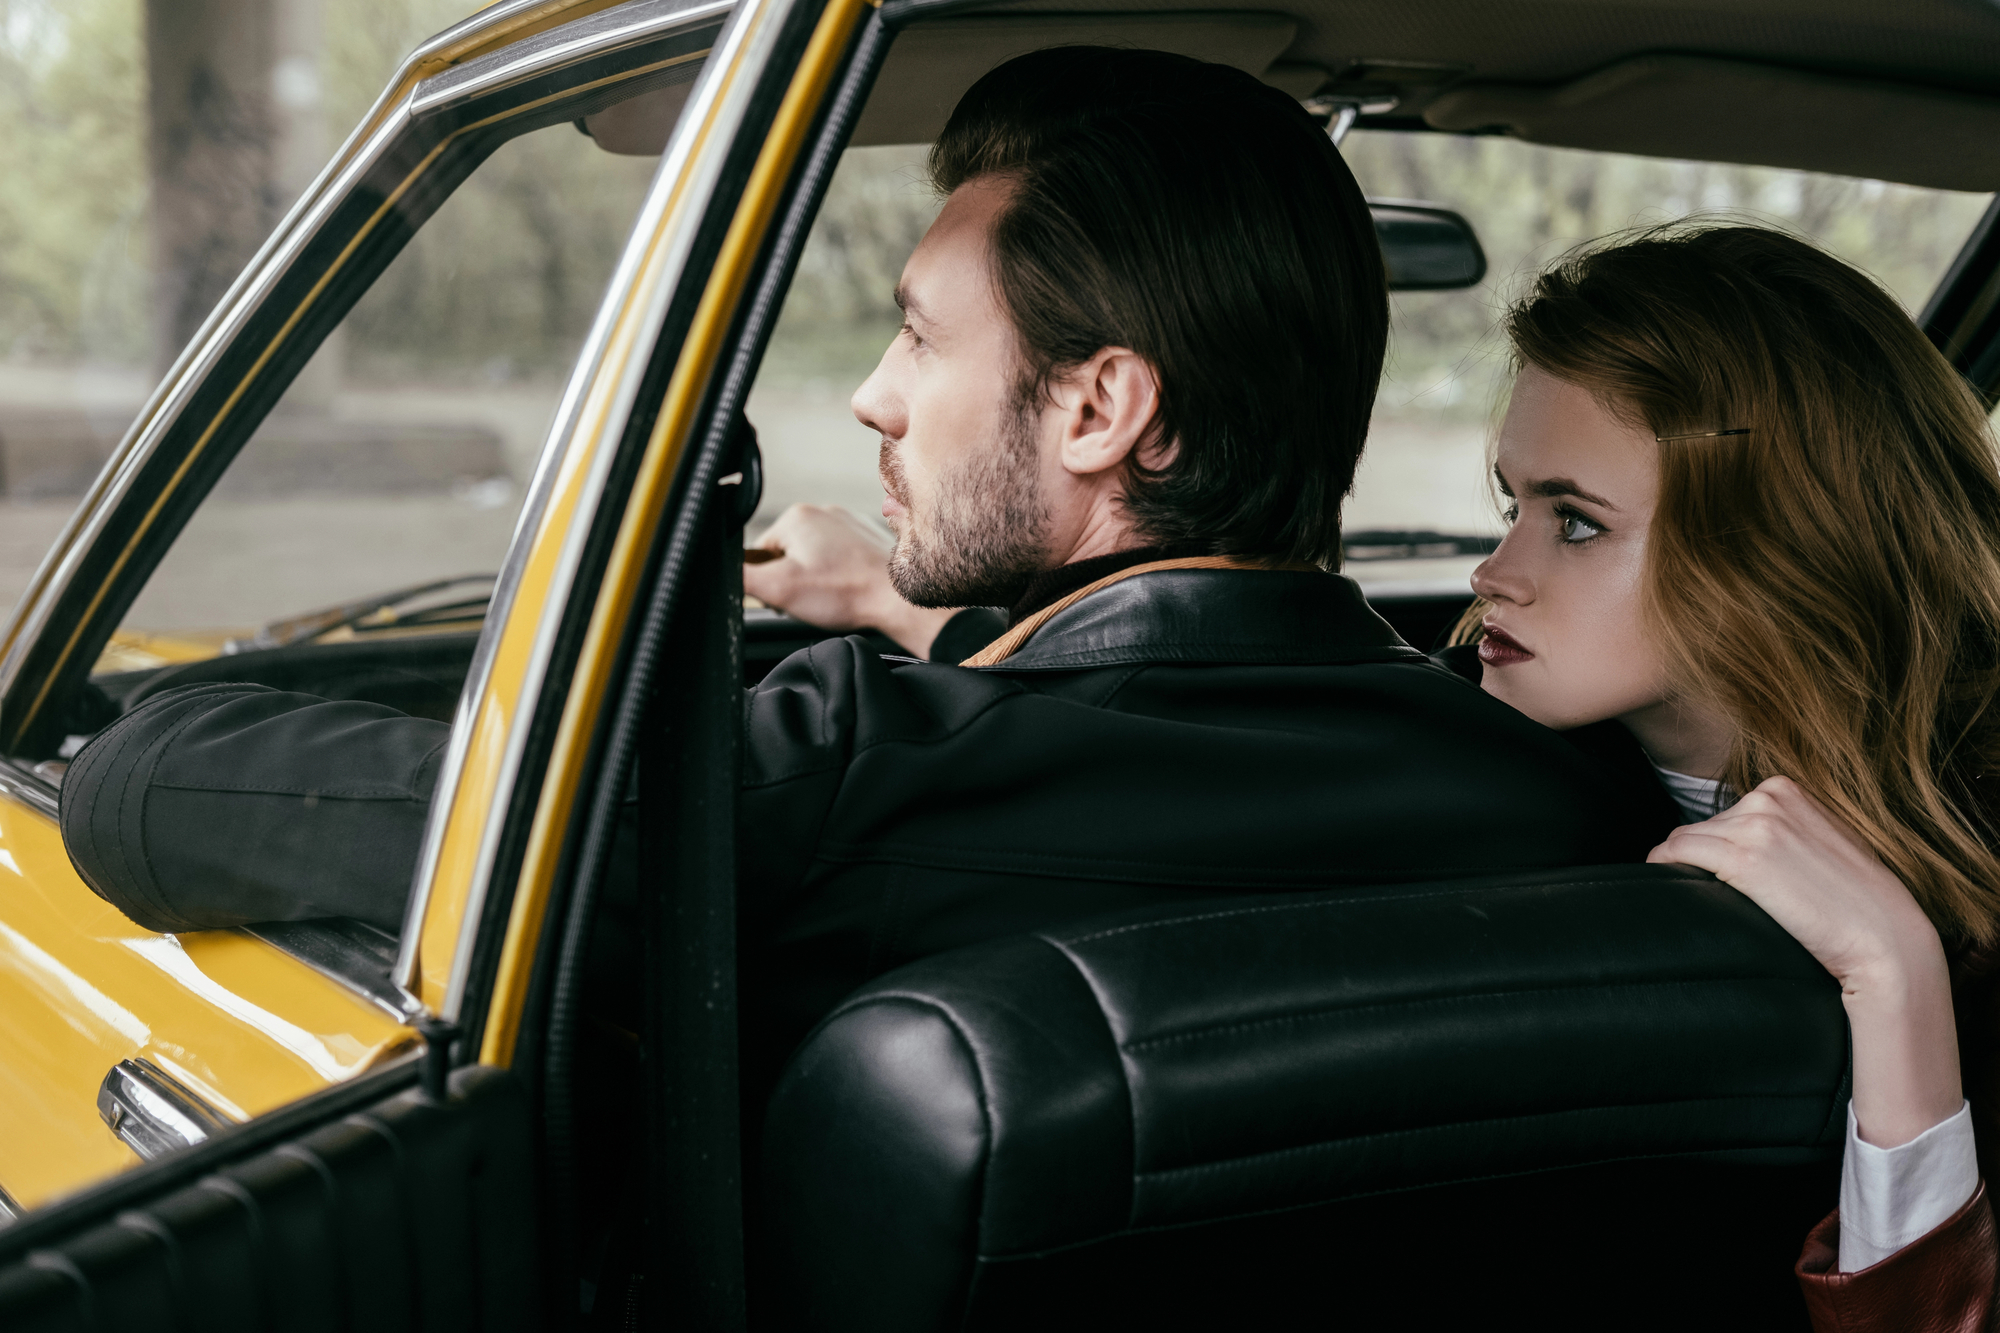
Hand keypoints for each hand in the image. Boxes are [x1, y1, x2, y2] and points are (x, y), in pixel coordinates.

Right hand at [742, 504, 959, 657]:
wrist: (897, 599)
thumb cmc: (845, 592)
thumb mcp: (779, 590)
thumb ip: (743, 578)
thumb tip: (725, 573)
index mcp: (796, 517)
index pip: (761, 552)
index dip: (769, 581)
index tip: (790, 594)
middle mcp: (822, 512)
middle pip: (786, 553)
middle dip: (793, 579)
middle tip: (814, 597)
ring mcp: (846, 523)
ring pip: (812, 557)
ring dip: (816, 579)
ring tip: (833, 593)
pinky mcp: (865, 537)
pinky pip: (838, 558)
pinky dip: (839, 575)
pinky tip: (848, 588)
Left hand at [1649, 775, 1960, 1146]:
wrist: (1887, 940)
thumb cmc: (1855, 904)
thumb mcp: (1821, 846)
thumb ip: (1785, 832)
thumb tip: (1738, 842)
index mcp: (1785, 790)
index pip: (1724, 814)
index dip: (1717, 848)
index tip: (1718, 876)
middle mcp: (1768, 799)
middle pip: (1703, 827)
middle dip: (1702, 861)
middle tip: (1715, 898)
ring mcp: (1756, 826)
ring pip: (1685, 841)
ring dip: (1682, 869)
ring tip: (1696, 900)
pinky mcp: (1744, 859)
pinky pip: (1675, 853)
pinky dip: (1663, 867)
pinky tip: (1667, 886)